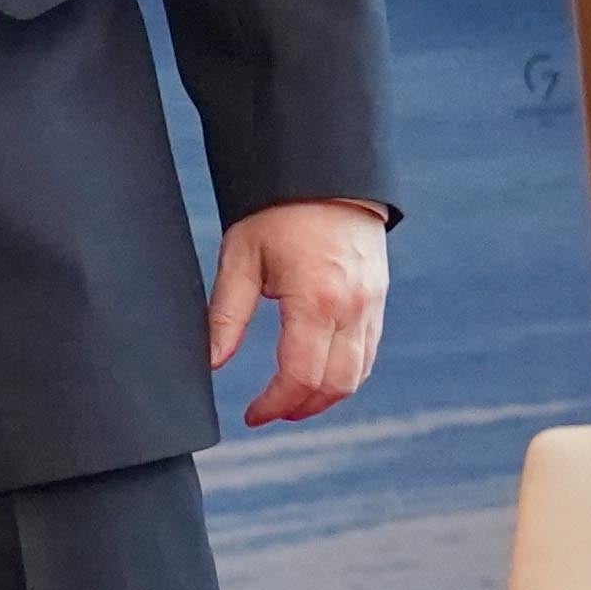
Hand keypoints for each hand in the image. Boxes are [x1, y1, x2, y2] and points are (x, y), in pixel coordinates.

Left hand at [209, 199, 390, 426]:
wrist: (324, 173)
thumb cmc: (276, 211)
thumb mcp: (240, 258)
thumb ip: (227, 315)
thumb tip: (212, 363)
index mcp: (316, 300)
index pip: (301, 377)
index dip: (276, 404)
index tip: (252, 415)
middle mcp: (353, 309)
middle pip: (335, 386)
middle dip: (302, 408)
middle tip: (270, 413)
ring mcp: (372, 305)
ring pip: (358, 375)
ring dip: (326, 397)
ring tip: (291, 401)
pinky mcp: (379, 299)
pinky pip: (368, 353)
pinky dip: (345, 374)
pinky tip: (318, 375)